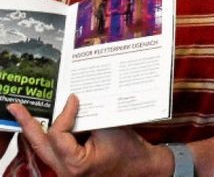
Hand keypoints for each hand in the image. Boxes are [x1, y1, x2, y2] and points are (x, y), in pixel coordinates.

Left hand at [6, 95, 173, 176]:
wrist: (144, 168)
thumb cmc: (132, 153)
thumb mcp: (110, 130)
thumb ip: (89, 117)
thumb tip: (75, 102)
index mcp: (74, 164)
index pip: (58, 134)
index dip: (65, 114)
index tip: (74, 99)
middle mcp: (65, 171)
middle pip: (40, 145)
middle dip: (28, 124)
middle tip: (16, 108)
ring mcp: (67, 171)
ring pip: (45, 148)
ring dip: (35, 130)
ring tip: (22, 113)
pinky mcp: (72, 166)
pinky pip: (56, 149)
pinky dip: (52, 134)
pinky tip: (48, 122)